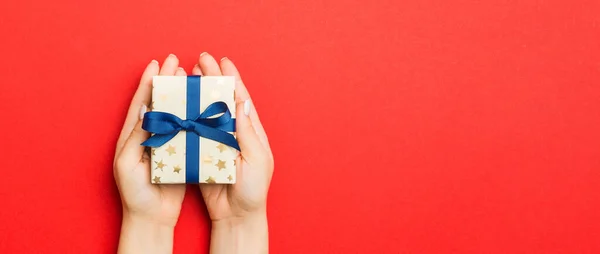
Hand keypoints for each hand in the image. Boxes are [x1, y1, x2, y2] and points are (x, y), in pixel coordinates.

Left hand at [114, 54, 186, 253]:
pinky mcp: (179, 153)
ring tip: (190, 77)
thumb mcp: (128, 164)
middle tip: (176, 62)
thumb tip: (146, 112)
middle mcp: (148, 136)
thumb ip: (136, 138)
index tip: (157, 63)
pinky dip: (193, 115)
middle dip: (166, 81)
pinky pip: (186, 129)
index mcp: (132, 136)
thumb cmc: (134, 194)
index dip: (148, 82)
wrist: (151, 217)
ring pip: (174, 113)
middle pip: (159, 102)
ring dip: (181, 94)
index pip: (141, 102)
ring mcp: (164, 143)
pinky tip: (201, 106)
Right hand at [194, 53, 272, 253]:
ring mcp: (218, 141)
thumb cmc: (253, 190)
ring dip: (197, 92)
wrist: (237, 215)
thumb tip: (241, 104)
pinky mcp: (203, 152)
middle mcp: (234, 132)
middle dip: (213, 78)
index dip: (232, 78)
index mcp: (250, 131)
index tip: (223, 61)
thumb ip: (248, 134)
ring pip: (206, 110)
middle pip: (222, 99)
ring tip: (187, 75)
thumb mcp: (257, 161)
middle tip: (200, 59)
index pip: (240, 99)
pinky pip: (193, 130)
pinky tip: (177, 104)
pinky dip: (186, 115)